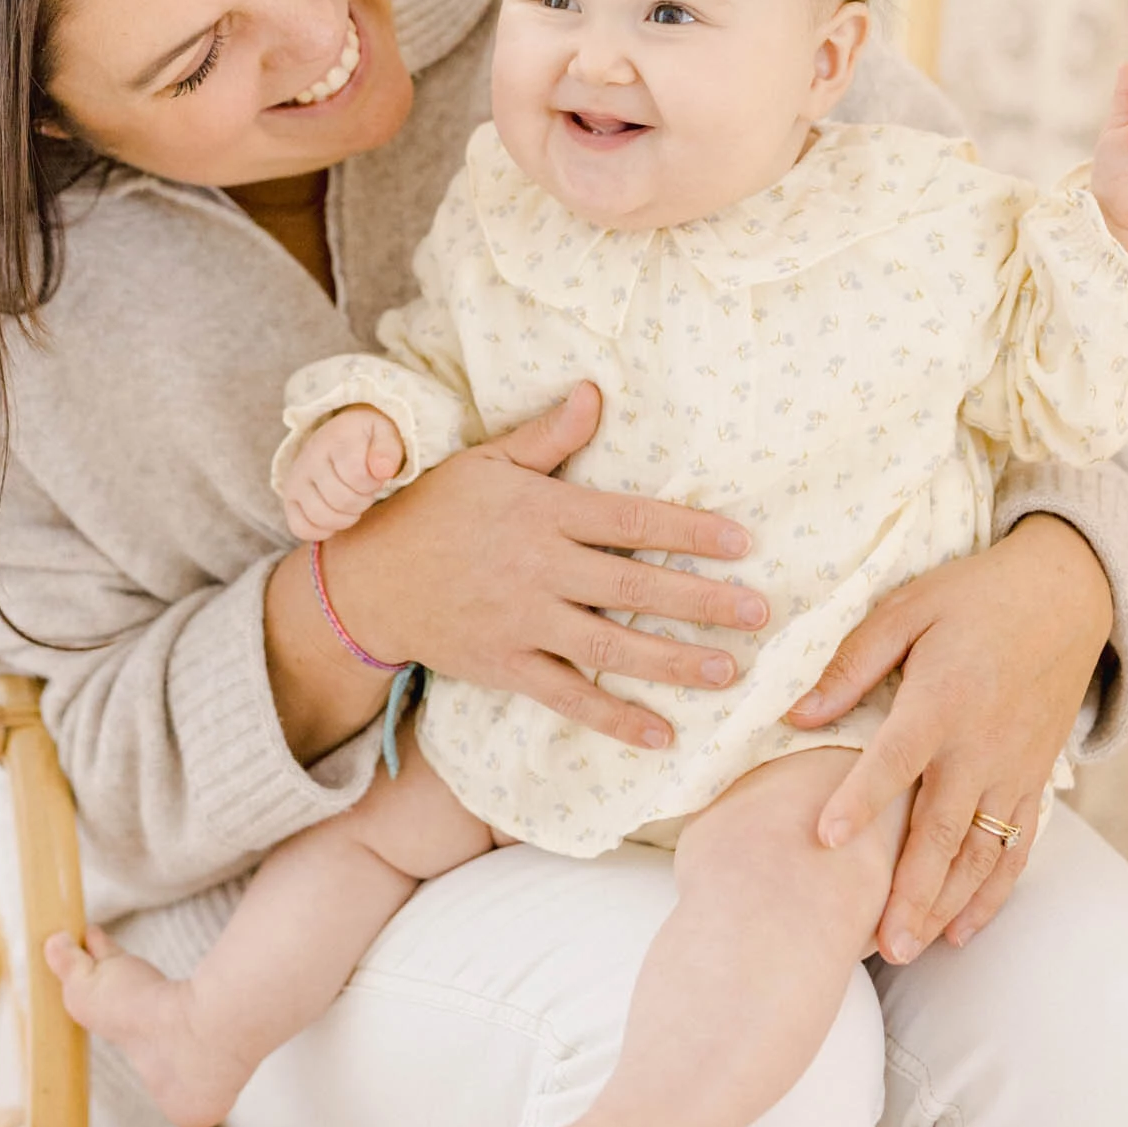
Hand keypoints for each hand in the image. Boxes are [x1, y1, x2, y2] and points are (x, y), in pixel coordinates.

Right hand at [282, 406, 407, 539]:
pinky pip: (301, 528)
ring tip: (353, 501)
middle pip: (342, 500)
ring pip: (321, 517)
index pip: (357, 476)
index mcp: (334, 439)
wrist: (340, 437)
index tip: (375, 475)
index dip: (373, 483)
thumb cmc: (367, 441)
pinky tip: (336, 516)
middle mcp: (309, 458)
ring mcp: (295, 479)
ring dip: (346, 517)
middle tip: (365, 490)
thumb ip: (388, 450)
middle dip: (362, 501)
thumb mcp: (385, 434)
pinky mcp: (290, 498)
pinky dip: (322, 530)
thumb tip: (383, 471)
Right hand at [328, 381, 769, 753]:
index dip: (688, 530)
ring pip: (611, 645)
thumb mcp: (487, 462)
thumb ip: (547, 436)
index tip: (741, 542)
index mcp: (542, 510)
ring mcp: (522, 620)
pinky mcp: (506, 665)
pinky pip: (568, 695)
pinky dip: (615, 717)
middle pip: (633, 584)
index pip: (630, 518)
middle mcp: (539, 566)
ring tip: (728, 672)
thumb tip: (595, 392)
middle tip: (758, 613)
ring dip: (673, 661)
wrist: (369, 579)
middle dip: (701, 600)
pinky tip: (661, 734)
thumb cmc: (435, 510)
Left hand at [785, 517, 1112, 960]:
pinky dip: (992, 893)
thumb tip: (798, 712)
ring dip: (945, 905)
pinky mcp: (1035, 782)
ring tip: (910, 948)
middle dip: (909, 890)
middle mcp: (980, 746)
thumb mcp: (908, 606)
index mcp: (942, 699)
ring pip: (979, 854)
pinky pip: (1017, 849)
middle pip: (942, 830)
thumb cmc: (973, 597)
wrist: (1065, 597)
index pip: (895, 759)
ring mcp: (1013, 771)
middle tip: (879, 943)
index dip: (860, 799)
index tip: (825, 839)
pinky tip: (963, 929)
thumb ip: (854, 662)